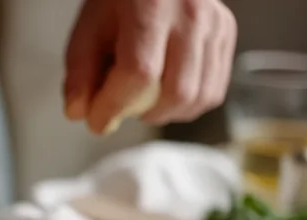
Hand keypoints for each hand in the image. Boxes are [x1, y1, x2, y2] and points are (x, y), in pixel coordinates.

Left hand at [63, 0, 236, 133]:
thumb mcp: (90, 25)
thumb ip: (80, 70)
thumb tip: (80, 112)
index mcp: (151, 6)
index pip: (139, 72)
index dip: (114, 107)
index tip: (96, 121)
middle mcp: (190, 14)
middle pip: (176, 92)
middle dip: (143, 115)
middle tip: (121, 110)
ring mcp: (214, 24)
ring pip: (199, 97)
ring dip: (167, 114)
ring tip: (144, 105)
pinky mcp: (225, 33)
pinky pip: (214, 90)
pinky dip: (188, 106)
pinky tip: (166, 98)